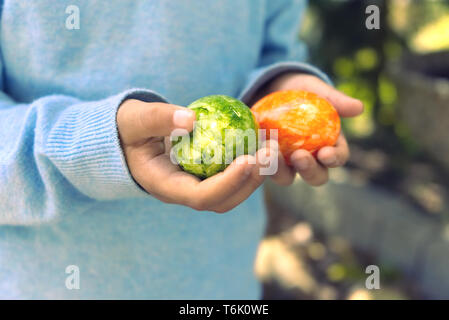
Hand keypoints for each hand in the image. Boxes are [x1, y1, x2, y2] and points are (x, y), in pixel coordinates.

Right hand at [117, 99, 271, 212]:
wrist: (126, 137)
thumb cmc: (127, 128)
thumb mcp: (134, 119)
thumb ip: (157, 119)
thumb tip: (191, 118)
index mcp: (164, 185)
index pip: (199, 197)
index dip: (227, 183)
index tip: (249, 159)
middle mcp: (182, 191)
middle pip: (222, 200)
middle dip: (250, 181)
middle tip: (270, 152)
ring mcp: (194, 185)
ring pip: (231, 193)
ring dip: (255, 175)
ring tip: (271, 148)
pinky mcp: (204, 175)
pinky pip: (231, 177)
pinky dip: (249, 165)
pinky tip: (260, 143)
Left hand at [253, 73, 363, 186]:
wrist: (272, 88)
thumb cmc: (301, 90)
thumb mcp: (317, 89)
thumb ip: (335, 99)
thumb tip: (359, 108)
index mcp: (329, 145)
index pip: (337, 158)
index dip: (334, 158)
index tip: (326, 153)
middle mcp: (309, 160)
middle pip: (315, 176)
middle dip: (309, 170)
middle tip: (300, 156)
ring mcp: (286, 163)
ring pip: (286, 177)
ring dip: (280, 169)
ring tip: (271, 153)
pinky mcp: (265, 160)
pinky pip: (262, 167)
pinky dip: (258, 160)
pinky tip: (253, 149)